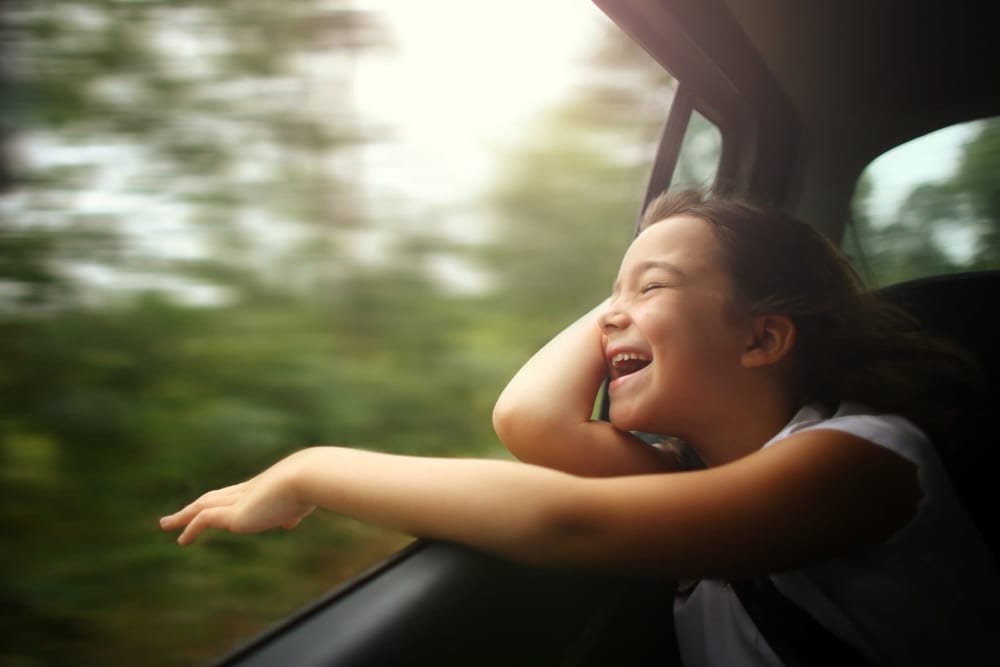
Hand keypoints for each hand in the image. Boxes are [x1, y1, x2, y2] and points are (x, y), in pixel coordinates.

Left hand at [160, 455, 315, 544]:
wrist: (308, 478)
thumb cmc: (312, 487)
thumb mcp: (301, 502)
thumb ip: (293, 511)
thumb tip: (291, 520)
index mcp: (262, 488)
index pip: (235, 494)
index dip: (222, 501)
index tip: (210, 506)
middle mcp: (246, 491)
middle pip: (213, 497)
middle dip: (195, 506)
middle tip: (177, 515)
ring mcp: (239, 500)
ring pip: (203, 506)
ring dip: (183, 515)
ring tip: (166, 524)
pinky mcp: (235, 514)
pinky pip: (204, 519)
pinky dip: (191, 528)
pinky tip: (181, 540)